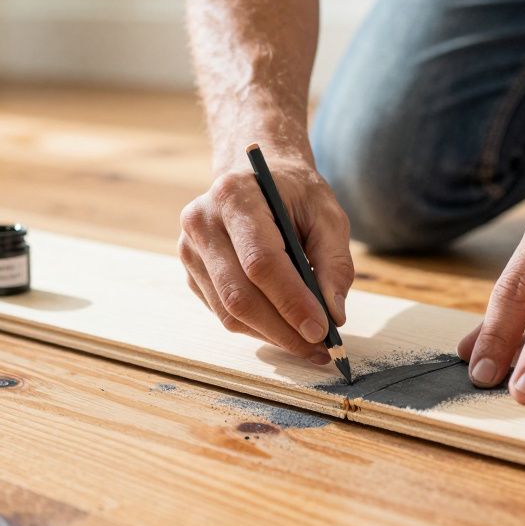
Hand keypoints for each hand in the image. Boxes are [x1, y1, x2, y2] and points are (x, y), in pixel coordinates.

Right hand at [179, 155, 353, 363]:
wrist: (257, 176)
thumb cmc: (295, 194)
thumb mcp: (327, 214)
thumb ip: (334, 261)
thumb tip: (333, 315)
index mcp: (235, 196)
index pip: (260, 261)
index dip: (291, 301)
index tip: (322, 329)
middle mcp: (202, 222)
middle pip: (239, 294)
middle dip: (283, 330)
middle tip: (320, 349)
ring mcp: (190, 249)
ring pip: (229, 312)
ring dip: (272, 335)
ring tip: (308, 344)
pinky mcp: (191, 272)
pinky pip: (223, 313)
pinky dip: (258, 328)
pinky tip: (284, 326)